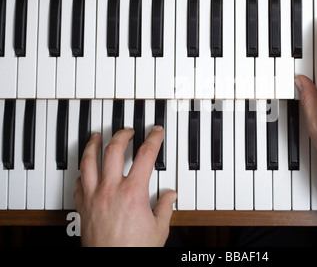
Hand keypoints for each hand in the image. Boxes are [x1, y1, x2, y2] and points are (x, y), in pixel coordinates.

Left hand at [74, 126, 176, 246]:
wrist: (114, 265)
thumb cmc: (135, 250)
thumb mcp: (159, 229)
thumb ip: (166, 207)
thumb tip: (171, 195)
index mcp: (133, 192)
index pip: (145, 156)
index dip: (153, 139)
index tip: (156, 132)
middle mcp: (111, 190)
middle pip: (113, 150)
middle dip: (122, 135)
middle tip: (128, 130)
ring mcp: (94, 197)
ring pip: (89, 161)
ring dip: (93, 144)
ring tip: (97, 136)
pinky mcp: (83, 208)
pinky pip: (78, 182)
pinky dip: (82, 171)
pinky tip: (85, 168)